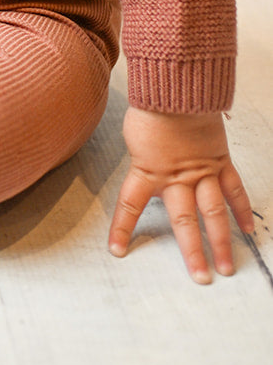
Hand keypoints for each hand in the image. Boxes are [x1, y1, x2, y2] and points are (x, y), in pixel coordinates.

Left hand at [109, 105, 253, 282]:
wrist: (176, 86)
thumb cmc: (151, 106)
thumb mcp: (135, 134)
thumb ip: (141, 156)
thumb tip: (142, 161)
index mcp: (147, 171)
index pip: (130, 206)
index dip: (122, 229)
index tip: (117, 251)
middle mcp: (176, 178)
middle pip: (184, 222)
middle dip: (192, 252)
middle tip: (201, 278)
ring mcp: (201, 172)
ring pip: (213, 214)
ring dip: (222, 242)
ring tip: (228, 268)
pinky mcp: (219, 161)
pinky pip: (234, 190)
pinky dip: (241, 209)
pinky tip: (248, 230)